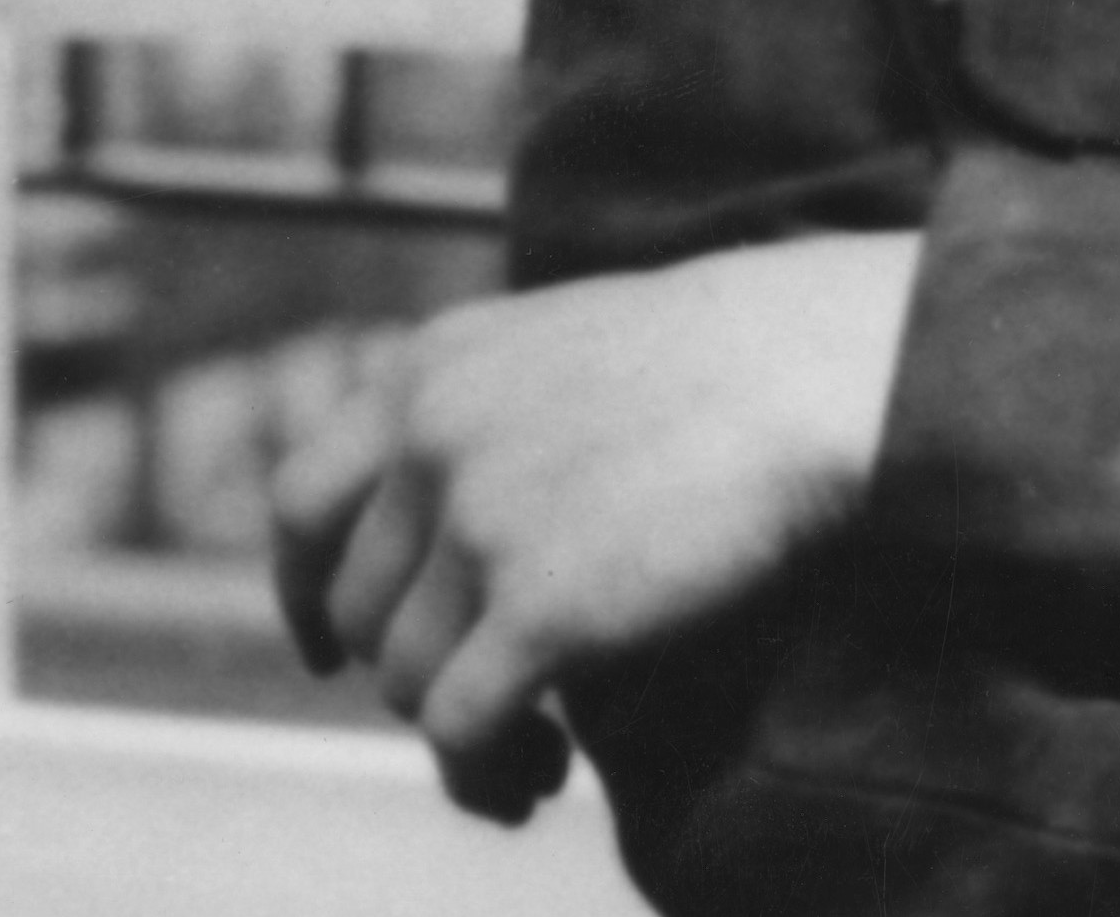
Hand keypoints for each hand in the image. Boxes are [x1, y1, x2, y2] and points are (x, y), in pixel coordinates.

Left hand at [267, 232, 920, 823]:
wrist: (817, 367)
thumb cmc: (728, 354)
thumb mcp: (566, 342)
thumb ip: (485, 408)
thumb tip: (441, 522)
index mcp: (431, 365)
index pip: (302, 498)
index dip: (306, 588)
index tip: (332, 647)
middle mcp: (432, 436)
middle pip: (356, 604)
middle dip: (404, 670)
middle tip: (479, 705)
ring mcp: (479, 520)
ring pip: (402, 680)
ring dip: (456, 738)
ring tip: (531, 758)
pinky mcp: (538, 608)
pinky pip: (458, 732)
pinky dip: (484, 774)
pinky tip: (543, 777)